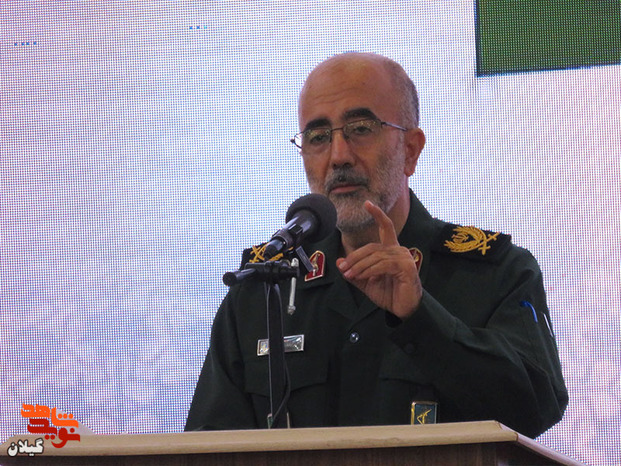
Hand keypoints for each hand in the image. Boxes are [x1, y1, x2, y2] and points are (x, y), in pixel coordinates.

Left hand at [336, 201, 422, 319]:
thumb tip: (339, 261)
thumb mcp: (366, 282)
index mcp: (391, 250)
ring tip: (350, 275)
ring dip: (360, 266)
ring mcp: (404, 258)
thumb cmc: (388, 294)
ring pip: (375, 256)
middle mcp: (399, 250)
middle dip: (355, 257)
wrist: (403, 310)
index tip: (367, 204)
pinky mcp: (406, 267)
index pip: (385, 227)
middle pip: (372, 247)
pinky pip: (383, 265)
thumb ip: (354, 271)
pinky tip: (362, 277)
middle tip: (344, 268)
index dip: (377, 214)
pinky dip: (369, 271)